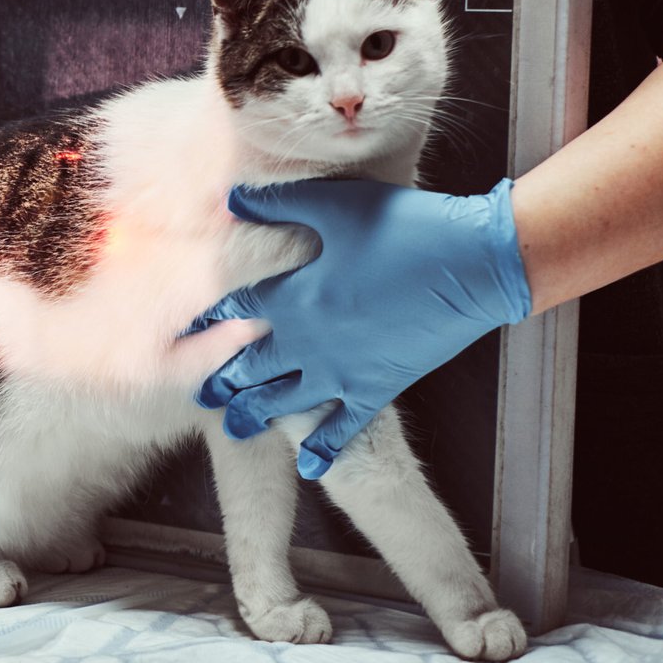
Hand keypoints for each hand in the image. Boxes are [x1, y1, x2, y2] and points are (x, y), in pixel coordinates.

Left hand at [196, 178, 530, 478]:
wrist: (477, 263)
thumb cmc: (407, 227)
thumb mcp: (337, 205)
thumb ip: (280, 204)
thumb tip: (230, 196)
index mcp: (295, 296)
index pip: (235, 309)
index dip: (207, 318)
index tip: (185, 329)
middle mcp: (310, 340)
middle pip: (251, 365)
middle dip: (222, 379)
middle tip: (199, 393)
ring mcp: (344, 370)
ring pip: (285, 400)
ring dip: (255, 414)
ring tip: (234, 426)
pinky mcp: (379, 387)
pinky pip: (344, 427)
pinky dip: (323, 447)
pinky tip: (307, 466)